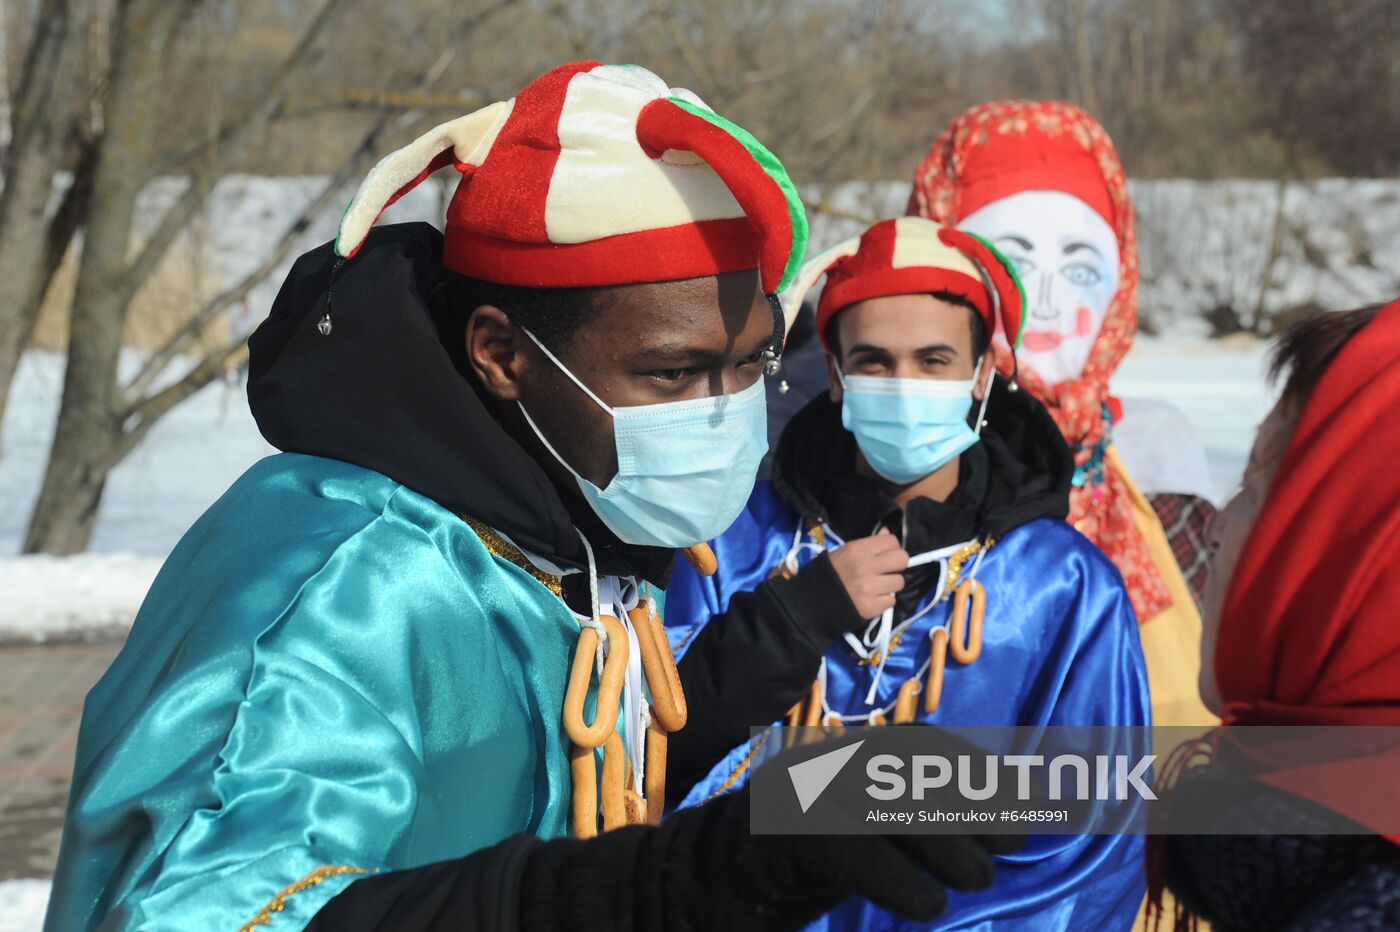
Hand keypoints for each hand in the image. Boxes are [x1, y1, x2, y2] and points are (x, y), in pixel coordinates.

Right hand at [677, 781, 1018, 929]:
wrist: (719, 877)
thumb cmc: (811, 857)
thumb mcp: (876, 831)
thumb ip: (926, 819)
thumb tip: (1008, 822)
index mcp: (854, 752)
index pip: (925, 746)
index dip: (977, 770)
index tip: (1025, 805)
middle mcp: (832, 761)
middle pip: (912, 770)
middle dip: (971, 801)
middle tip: (1010, 843)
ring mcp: (805, 793)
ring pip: (887, 805)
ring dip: (944, 842)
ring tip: (979, 878)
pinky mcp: (786, 836)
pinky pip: (852, 850)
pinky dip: (898, 880)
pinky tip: (927, 905)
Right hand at [825, 528, 908, 619]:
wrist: (811, 603)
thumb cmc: (829, 573)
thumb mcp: (844, 552)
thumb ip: (868, 544)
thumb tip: (888, 533)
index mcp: (857, 550)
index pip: (892, 541)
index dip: (891, 548)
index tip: (884, 555)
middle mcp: (865, 566)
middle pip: (902, 559)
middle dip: (896, 565)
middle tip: (886, 571)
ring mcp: (869, 588)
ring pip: (899, 582)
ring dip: (890, 585)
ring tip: (876, 587)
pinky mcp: (871, 607)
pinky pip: (891, 601)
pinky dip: (883, 602)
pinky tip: (871, 599)